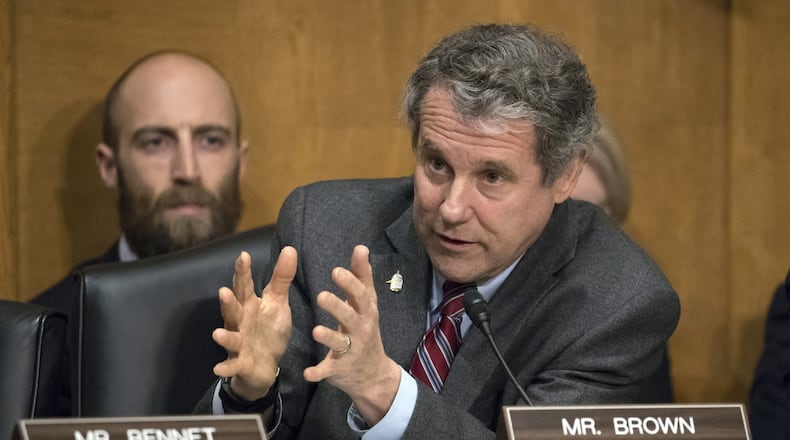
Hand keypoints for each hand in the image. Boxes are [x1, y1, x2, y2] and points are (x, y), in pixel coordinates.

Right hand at [212, 247, 296, 400]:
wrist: (266, 365)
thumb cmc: (268, 330)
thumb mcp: (278, 302)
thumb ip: (282, 278)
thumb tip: (290, 248)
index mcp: (249, 305)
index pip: (244, 286)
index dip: (243, 272)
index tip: (243, 256)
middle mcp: (240, 322)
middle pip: (233, 310)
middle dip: (228, 303)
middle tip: (223, 291)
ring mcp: (239, 343)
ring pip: (231, 338)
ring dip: (225, 336)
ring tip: (217, 333)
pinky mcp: (241, 363)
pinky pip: (233, 365)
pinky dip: (226, 367)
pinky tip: (218, 368)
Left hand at [303, 245, 401, 424]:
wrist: (374, 374)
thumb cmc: (366, 330)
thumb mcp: (368, 304)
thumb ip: (362, 276)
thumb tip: (361, 248)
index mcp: (365, 312)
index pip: (360, 295)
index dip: (349, 283)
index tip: (336, 271)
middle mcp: (360, 330)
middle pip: (349, 317)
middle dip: (337, 307)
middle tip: (321, 296)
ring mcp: (350, 350)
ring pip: (339, 342)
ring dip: (328, 337)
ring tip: (315, 331)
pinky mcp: (339, 369)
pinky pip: (328, 370)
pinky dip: (318, 372)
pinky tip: (307, 372)